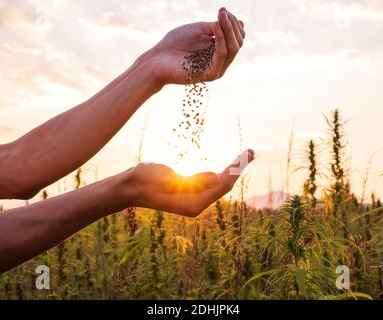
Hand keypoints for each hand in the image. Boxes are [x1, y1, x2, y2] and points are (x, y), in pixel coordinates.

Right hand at [127, 150, 254, 216]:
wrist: (130, 187)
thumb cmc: (144, 181)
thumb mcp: (166, 178)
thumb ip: (192, 181)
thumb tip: (216, 177)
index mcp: (192, 204)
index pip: (220, 185)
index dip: (234, 170)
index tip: (244, 156)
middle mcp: (196, 204)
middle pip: (224, 185)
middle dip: (238, 169)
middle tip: (251, 152)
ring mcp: (194, 199)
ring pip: (220, 184)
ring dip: (233, 170)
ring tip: (246, 155)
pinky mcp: (191, 192)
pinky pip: (212, 182)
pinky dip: (223, 172)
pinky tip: (232, 165)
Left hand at [150, 7, 245, 84]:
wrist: (157, 59)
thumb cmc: (175, 43)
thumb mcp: (199, 29)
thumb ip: (217, 27)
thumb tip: (240, 22)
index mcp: (218, 51)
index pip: (236, 38)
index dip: (233, 23)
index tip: (223, 10)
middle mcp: (220, 62)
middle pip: (238, 43)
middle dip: (232, 25)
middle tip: (222, 12)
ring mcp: (216, 69)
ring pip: (232, 49)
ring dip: (228, 30)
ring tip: (220, 17)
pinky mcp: (210, 74)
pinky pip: (221, 55)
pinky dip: (221, 40)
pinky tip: (215, 28)